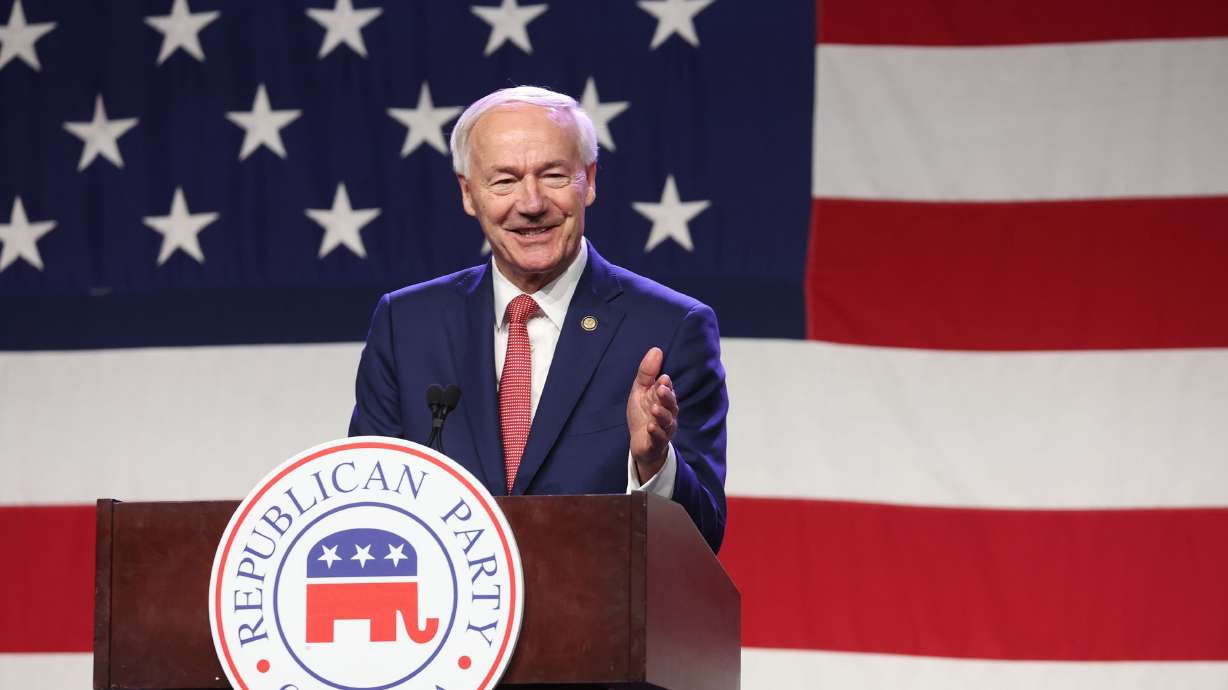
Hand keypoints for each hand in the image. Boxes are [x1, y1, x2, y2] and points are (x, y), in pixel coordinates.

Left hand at [627, 347, 677, 482]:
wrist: (641, 443)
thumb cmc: (643, 415)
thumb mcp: (640, 391)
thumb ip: (647, 373)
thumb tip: (656, 350)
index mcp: (664, 400)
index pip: (667, 390)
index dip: (665, 385)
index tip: (662, 378)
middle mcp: (668, 414)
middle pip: (671, 405)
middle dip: (667, 397)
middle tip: (661, 389)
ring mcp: (664, 429)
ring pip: (666, 421)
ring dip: (661, 414)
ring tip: (653, 408)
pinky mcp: (657, 442)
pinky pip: (659, 437)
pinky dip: (656, 432)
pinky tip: (650, 427)